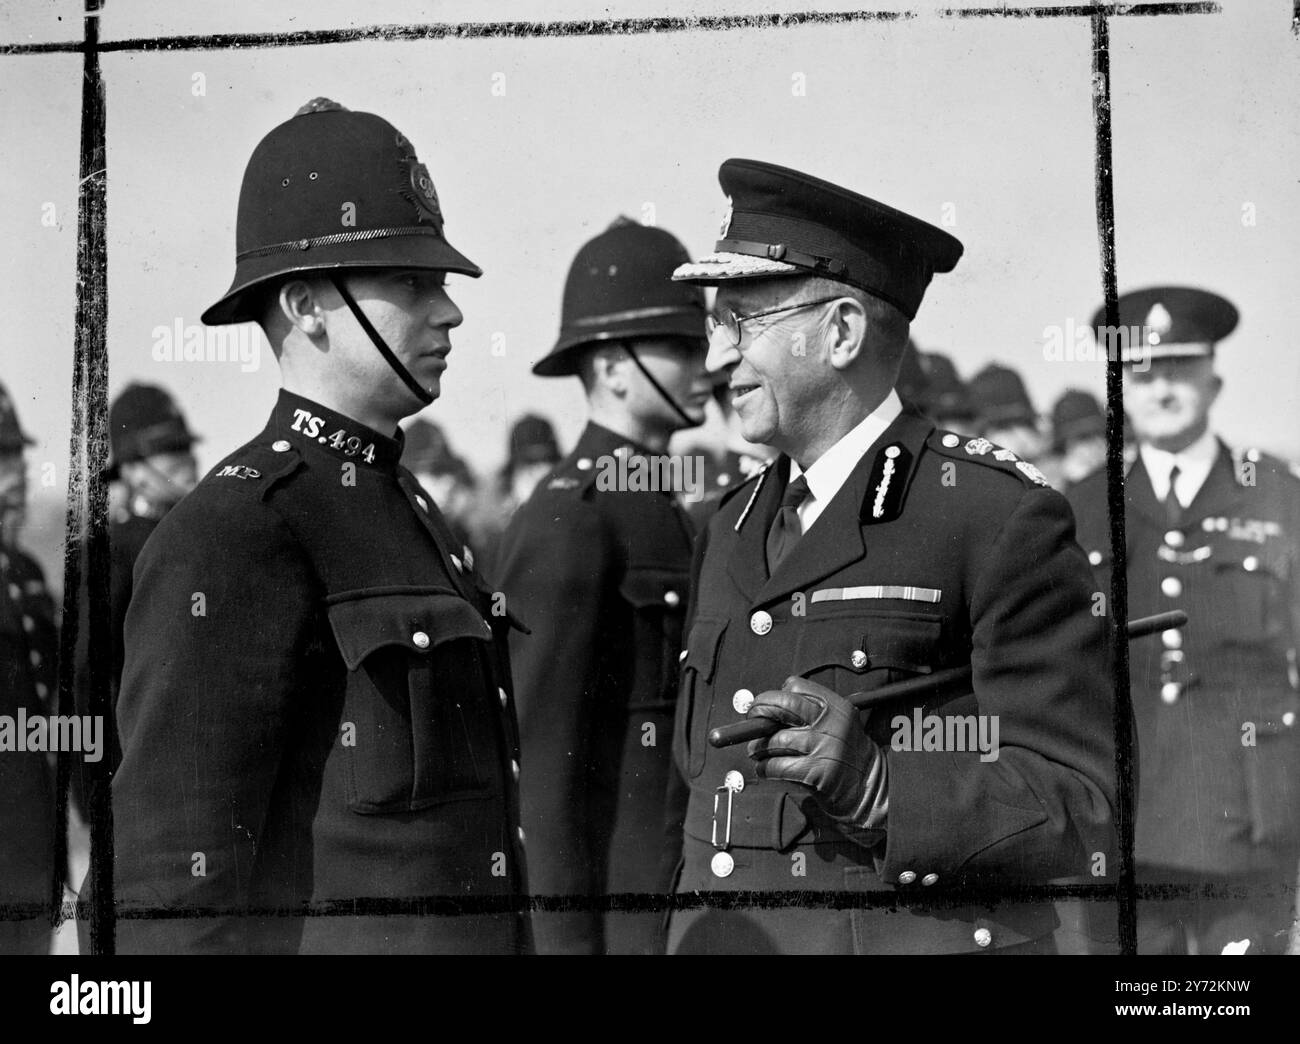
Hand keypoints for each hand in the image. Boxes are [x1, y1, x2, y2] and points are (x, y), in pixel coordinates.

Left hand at [746, 676, 886, 838]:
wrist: (869, 788)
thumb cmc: (844, 753)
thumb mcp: (836, 723)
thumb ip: (809, 713)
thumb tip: (765, 709)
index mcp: (835, 706)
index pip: (795, 686)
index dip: (776, 694)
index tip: (768, 706)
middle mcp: (830, 722)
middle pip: (781, 705)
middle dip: (759, 711)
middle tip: (753, 721)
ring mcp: (823, 747)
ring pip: (775, 739)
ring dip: (759, 747)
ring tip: (758, 751)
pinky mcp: (816, 772)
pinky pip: (777, 766)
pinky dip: (765, 768)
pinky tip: (766, 769)